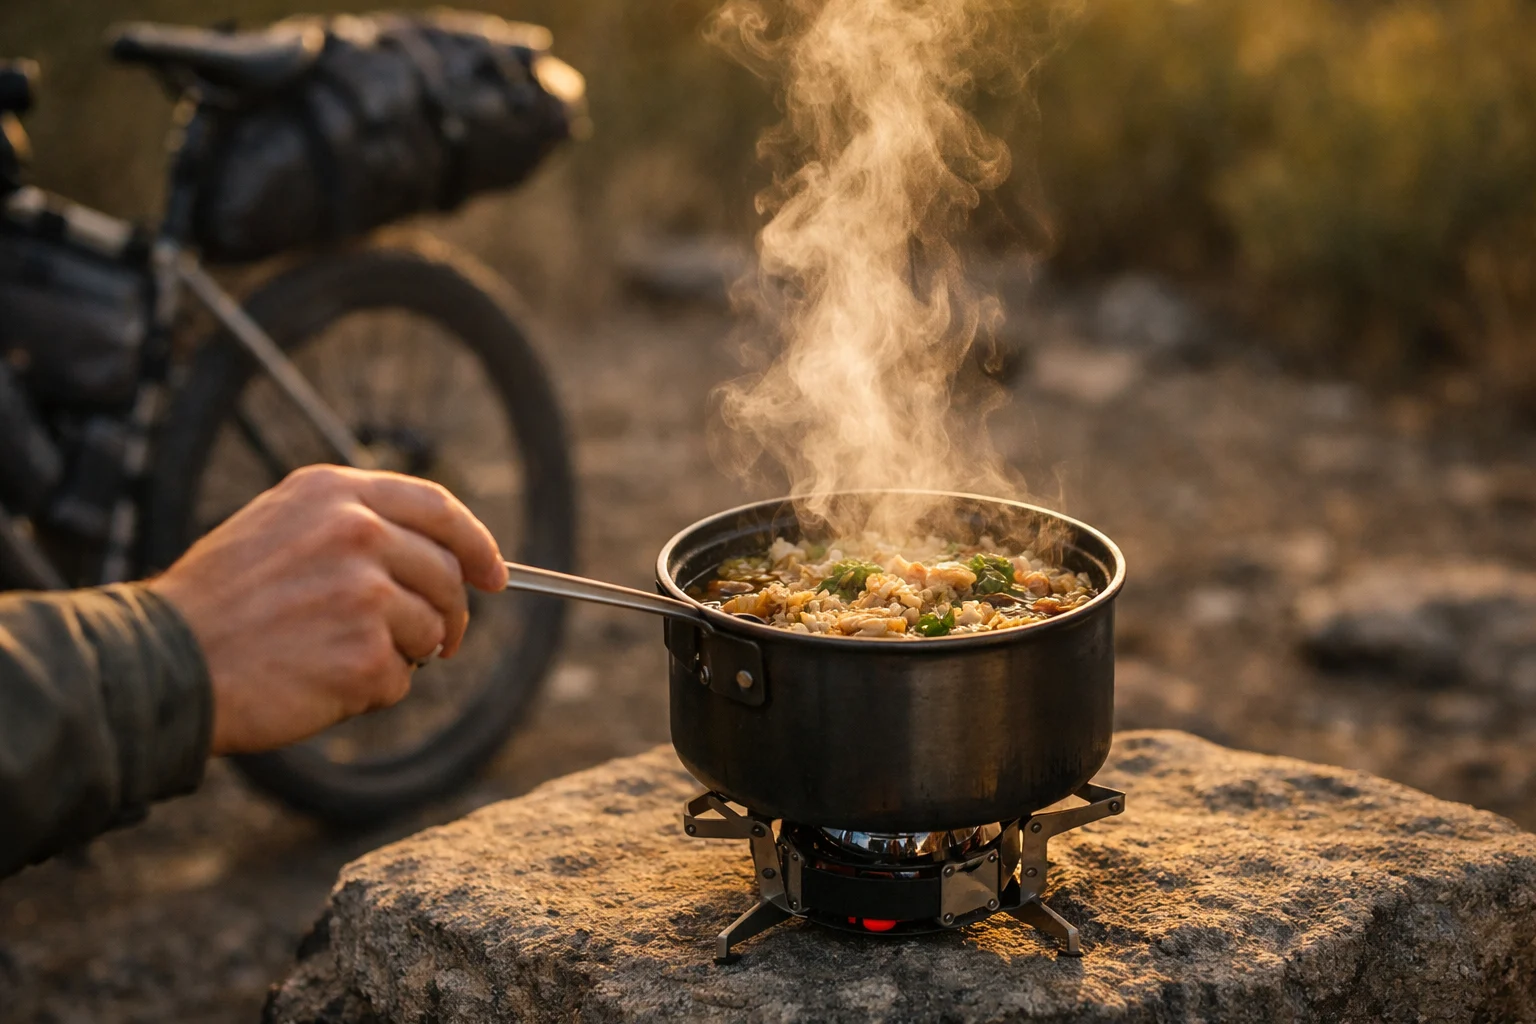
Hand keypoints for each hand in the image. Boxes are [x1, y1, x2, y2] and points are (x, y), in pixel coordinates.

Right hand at [148, 465, 509, 755]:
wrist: (165, 662)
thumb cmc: (219, 603)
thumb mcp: (281, 528)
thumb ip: (354, 527)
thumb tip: (437, 556)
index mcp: (336, 493)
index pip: (439, 508)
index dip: (476, 544)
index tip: (494, 576)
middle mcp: (359, 532)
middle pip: (447, 575)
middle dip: (449, 615)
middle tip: (437, 643)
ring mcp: (367, 592)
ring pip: (430, 631)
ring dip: (402, 655)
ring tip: (337, 658)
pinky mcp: (367, 653)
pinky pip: (400, 680)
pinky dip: (371, 691)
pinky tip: (321, 683)